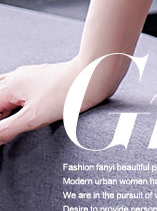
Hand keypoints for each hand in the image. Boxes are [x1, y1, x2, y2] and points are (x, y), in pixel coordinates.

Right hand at [0, 56, 124, 145]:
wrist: (93, 75)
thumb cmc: (65, 94)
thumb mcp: (32, 118)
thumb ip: (6, 129)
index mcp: (10, 86)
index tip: (4, 135)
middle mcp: (17, 77)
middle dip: (1, 116)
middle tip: (7, 131)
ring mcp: (30, 75)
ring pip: (7, 91)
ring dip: (6, 109)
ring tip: (10, 121)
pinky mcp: (43, 77)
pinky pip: (21, 88)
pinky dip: (16, 101)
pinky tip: (24, 110)